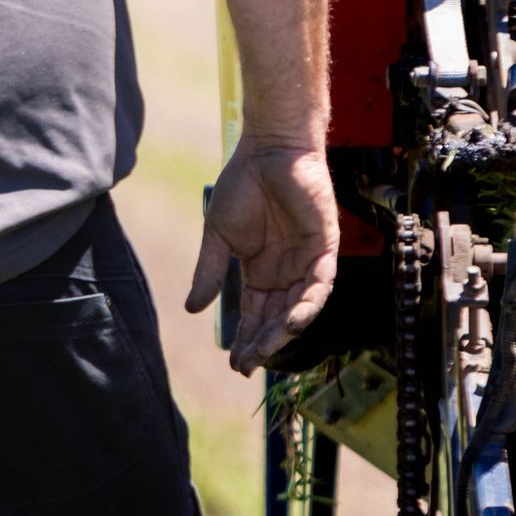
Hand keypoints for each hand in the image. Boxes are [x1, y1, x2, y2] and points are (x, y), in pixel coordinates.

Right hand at [185, 138, 338, 378]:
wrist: (267, 151)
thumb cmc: (243, 185)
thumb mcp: (218, 236)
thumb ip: (209, 272)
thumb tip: (191, 309)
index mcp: (260, 271)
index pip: (254, 314)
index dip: (246, 339)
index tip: (234, 363)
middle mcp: (285, 272)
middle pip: (276, 317)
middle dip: (262, 343)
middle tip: (247, 364)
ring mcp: (306, 261)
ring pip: (299, 307)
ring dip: (283, 330)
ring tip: (267, 349)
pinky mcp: (324, 248)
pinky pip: (321, 284)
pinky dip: (309, 304)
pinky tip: (293, 321)